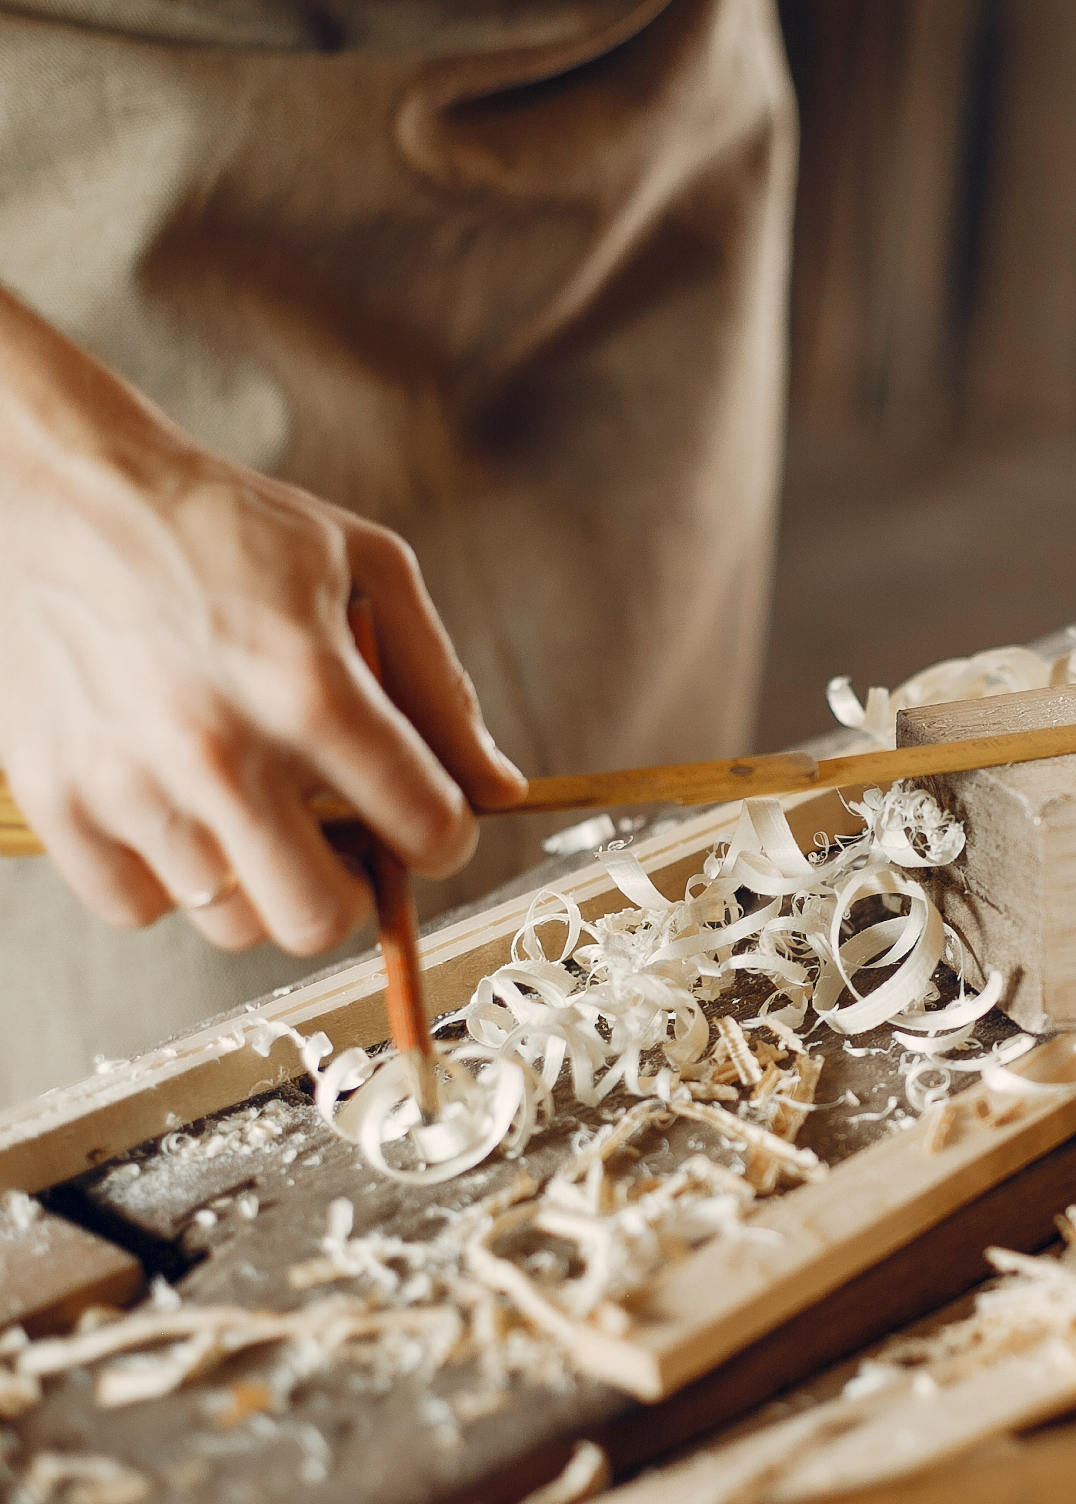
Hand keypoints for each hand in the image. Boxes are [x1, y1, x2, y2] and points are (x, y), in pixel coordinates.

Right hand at [0, 290, 526, 953]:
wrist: (56, 486)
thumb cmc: (224, 525)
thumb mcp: (368, 569)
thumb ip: (442, 688)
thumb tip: (500, 791)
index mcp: (309, 687)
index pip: (423, 830)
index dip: (446, 836)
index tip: (430, 821)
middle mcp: (218, 750)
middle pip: (319, 918)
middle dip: (353, 890)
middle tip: (343, 838)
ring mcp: (127, 783)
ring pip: (232, 922)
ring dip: (260, 880)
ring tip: (254, 805)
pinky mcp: (54, 798)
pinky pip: (137, 907)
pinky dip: (170, 878)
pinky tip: (183, 810)